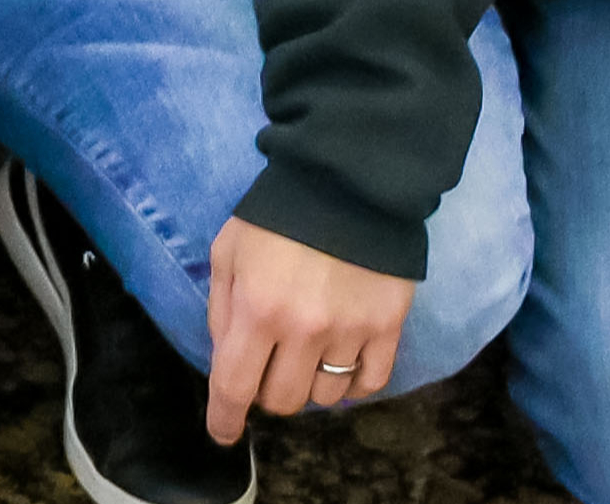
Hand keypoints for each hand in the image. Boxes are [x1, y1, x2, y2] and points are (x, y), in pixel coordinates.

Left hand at [202, 215, 421, 442]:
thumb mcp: (228, 251)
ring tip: (308, 352)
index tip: (224, 431)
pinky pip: (370, 383)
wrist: (348, 178)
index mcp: (257, 308)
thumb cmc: (277, 214)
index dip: (224, 419)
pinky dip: (353, 383)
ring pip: (325, 396)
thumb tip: (226, 359)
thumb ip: (221, 309)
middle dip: (267, 392)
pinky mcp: (388, 325)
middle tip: (269, 365)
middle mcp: (303, 329)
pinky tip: (343, 362)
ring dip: (310, 384)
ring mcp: (350, 330)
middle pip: (282, 401)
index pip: (234, 388)